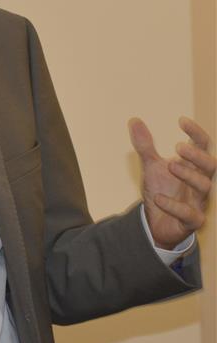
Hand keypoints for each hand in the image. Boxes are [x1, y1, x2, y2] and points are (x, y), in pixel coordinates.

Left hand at [129, 116, 214, 249]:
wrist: (158, 223)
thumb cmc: (162, 189)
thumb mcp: (151, 166)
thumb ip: (145, 146)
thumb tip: (133, 119)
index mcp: (192, 166)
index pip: (203, 146)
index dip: (196, 133)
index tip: (181, 120)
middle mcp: (199, 182)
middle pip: (210, 166)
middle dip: (197, 156)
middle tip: (178, 147)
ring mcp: (198, 202)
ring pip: (205, 188)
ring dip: (189, 176)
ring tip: (170, 165)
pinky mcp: (192, 221)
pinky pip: (190, 215)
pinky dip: (175, 206)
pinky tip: (158, 198)